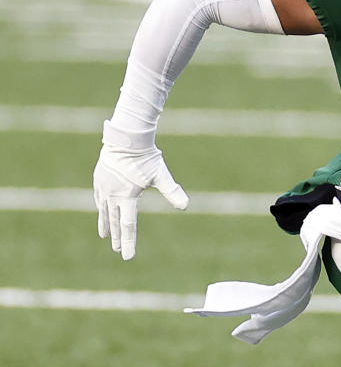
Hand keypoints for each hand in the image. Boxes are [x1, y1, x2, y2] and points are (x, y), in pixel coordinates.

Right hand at [94, 125, 188, 259]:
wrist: (126, 138)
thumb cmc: (145, 157)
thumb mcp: (160, 175)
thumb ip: (172, 191)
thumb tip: (185, 206)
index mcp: (126, 197)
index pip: (128, 225)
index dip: (129, 241)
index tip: (127, 256)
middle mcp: (112, 195)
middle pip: (115, 221)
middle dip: (117, 237)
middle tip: (118, 249)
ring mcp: (103, 187)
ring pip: (104, 210)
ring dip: (106, 224)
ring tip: (105, 235)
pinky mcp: (99, 178)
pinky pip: (99, 197)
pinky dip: (101, 207)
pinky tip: (102, 209)